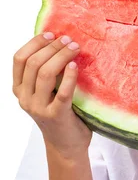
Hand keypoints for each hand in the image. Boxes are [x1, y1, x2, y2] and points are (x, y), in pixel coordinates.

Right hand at [13, 32, 91, 159]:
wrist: (66, 145)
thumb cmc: (60, 113)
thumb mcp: (45, 92)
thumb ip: (45, 73)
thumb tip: (58, 41)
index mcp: (19, 89)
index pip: (19, 59)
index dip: (35, 43)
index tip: (51, 34)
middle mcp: (24, 98)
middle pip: (33, 63)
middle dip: (52, 47)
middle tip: (69, 40)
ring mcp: (38, 108)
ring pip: (44, 73)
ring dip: (61, 56)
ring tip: (75, 49)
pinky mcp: (56, 115)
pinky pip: (62, 92)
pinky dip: (69, 76)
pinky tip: (75, 66)